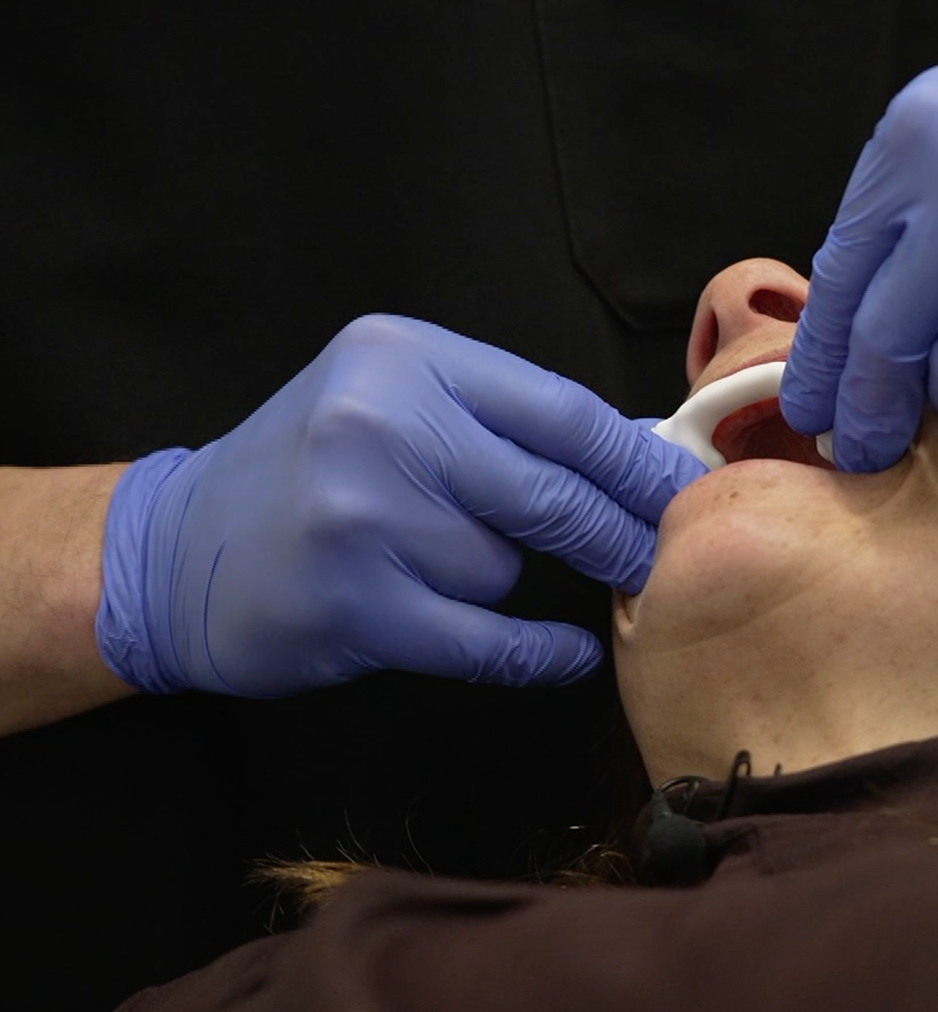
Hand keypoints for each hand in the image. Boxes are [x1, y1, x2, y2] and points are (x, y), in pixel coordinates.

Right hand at [96, 316, 707, 694]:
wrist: (178, 551)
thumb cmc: (308, 472)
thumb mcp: (395, 404)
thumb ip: (503, 421)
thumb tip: (639, 451)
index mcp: (405, 359)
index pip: (562, 410)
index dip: (637, 460)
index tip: (685, 492)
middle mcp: (380, 425)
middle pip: (554, 491)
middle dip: (620, 532)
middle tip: (654, 556)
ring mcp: (361, 519)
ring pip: (504, 566)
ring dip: (496, 579)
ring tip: (428, 565)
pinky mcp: (352, 607)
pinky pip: (487, 639)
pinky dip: (536, 652)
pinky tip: (566, 651)